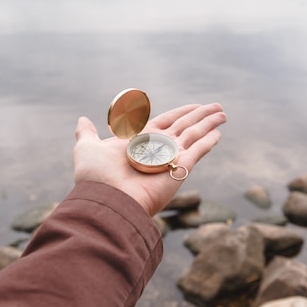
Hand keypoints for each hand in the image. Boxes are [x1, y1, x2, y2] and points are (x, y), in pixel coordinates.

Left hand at [73, 103, 226, 215]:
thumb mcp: (87, 148)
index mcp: (139, 141)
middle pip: (185, 125)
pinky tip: (217, 134)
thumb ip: (86, 134)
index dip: (181, 112)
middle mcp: (157, 149)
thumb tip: (82, 120)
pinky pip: (197, 151)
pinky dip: (207, 142)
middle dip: (201, 116)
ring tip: (223, 114)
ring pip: (194, 135)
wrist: (107, 201)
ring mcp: (170, 159)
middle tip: (218, 107)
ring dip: (209, 124)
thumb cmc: (95, 177)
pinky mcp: (179, 169)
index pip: (166, 121)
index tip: (196, 106)